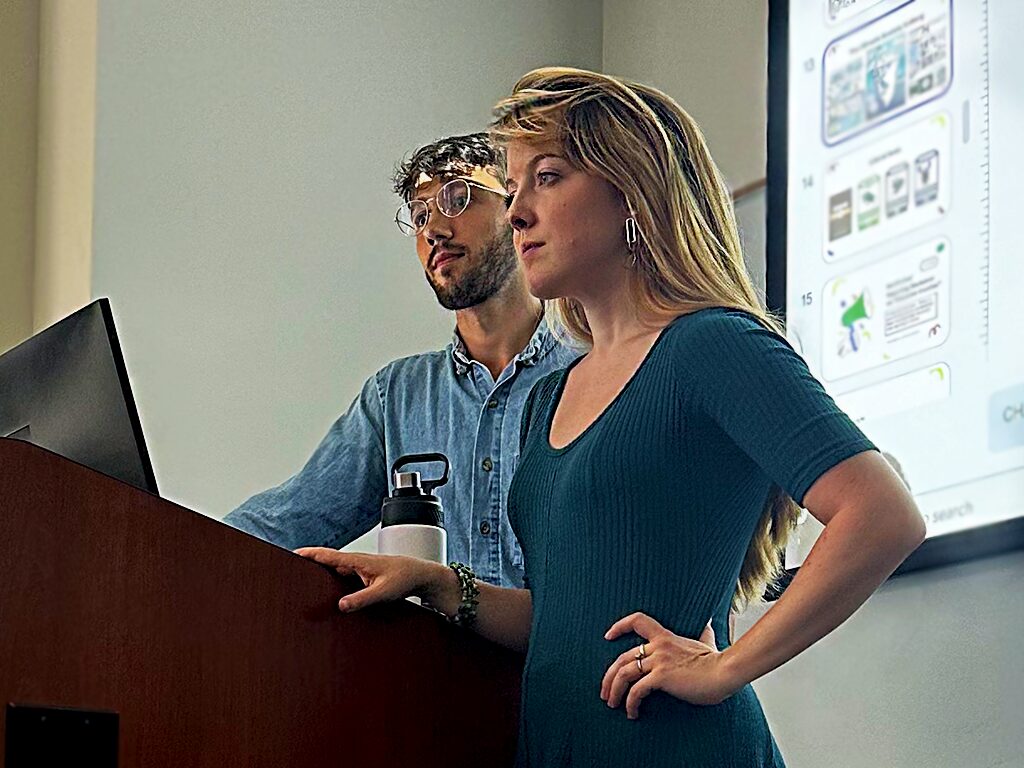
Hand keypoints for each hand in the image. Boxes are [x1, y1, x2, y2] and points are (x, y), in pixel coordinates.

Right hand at [294, 548, 443, 611]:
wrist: (420, 575)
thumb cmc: (405, 578)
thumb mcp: (383, 592)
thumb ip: (361, 599)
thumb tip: (340, 605)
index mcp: (358, 561)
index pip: (328, 556)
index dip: (309, 554)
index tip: (292, 554)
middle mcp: (356, 562)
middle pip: (326, 561)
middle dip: (308, 562)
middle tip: (289, 567)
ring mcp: (359, 568)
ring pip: (333, 570)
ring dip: (319, 571)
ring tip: (301, 578)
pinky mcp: (363, 576)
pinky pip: (341, 576)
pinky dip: (330, 580)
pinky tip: (325, 590)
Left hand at [600, 612, 735, 717]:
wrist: (726, 672)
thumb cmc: (718, 662)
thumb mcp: (707, 643)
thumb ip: (704, 634)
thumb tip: (708, 625)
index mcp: (666, 637)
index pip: (637, 621)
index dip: (620, 626)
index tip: (608, 636)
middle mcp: (659, 647)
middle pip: (623, 657)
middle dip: (610, 676)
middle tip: (605, 691)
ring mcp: (659, 661)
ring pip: (625, 673)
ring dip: (614, 690)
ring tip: (612, 704)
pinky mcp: (662, 677)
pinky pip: (637, 690)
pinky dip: (630, 703)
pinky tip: (632, 713)